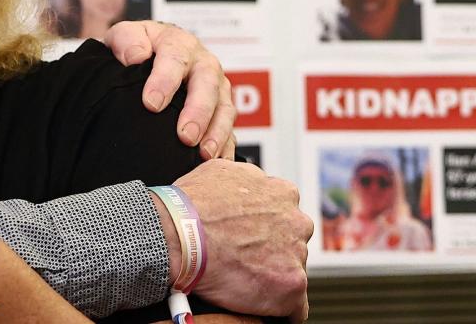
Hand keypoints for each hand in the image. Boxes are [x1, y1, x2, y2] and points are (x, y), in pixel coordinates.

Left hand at [104, 20, 234, 159]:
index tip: (151, 104)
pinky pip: (230, 129)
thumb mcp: (124, 34)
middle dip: (198, 111)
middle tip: (185, 135)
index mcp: (179, 43)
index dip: (164, 81)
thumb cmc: (136, 46)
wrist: (146, 52)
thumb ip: (126, 40)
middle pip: (207, 85)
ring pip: (225, 108)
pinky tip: (216, 164)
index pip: (175, 58)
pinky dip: (226, 147)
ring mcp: (216, 88)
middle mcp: (203, 64)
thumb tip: (136, 56)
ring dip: (216, 132)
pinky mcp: (221, 110)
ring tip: (204, 153)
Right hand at [161, 160, 311, 322]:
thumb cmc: (190, 206)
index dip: (263, 225)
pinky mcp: (292, 285)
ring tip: (240, 277)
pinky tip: (259, 303)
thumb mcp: (221, 170)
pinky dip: (278, 305)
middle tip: (243, 256)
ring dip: (271, 274)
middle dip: (272, 248)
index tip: (247, 234)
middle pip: (291, 240)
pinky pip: (294, 305)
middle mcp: (296, 222)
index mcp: (282, 193)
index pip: (283, 213)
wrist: (178, 236)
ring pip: (291, 270)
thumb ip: (247, 179)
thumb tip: (249, 184)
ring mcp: (296, 254)